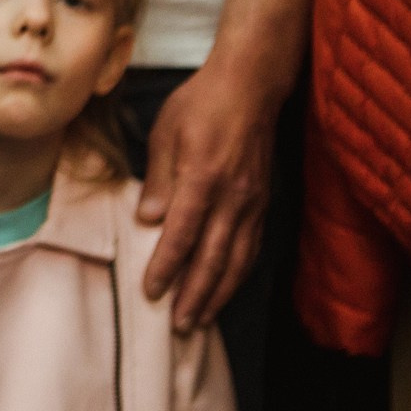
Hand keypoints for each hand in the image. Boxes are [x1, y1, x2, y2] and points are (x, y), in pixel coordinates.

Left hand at [138, 61, 281, 328]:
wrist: (250, 86)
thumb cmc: (201, 104)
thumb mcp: (166, 132)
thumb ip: (158, 178)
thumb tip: (147, 219)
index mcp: (204, 178)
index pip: (183, 234)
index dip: (167, 266)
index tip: (151, 291)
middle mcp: (233, 197)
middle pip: (214, 258)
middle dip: (195, 295)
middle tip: (178, 325)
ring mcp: (252, 203)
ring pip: (237, 260)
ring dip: (218, 293)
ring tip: (199, 318)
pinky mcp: (262, 203)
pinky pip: (251, 248)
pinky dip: (237, 274)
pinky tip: (225, 288)